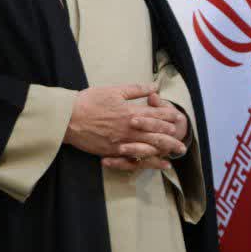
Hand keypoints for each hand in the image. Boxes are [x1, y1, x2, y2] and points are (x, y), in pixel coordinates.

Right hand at [65, 83, 186, 169]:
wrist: (66, 118)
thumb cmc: (89, 101)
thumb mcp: (114, 91)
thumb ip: (136, 90)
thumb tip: (154, 87)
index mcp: (131, 112)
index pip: (156, 115)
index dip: (169, 117)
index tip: (178, 119)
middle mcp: (129, 129)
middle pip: (156, 134)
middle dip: (172, 138)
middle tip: (184, 142)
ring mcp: (121, 142)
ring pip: (148, 148)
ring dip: (164, 151)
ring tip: (176, 154)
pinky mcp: (112, 152)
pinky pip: (134, 159)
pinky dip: (147, 161)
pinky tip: (156, 164)